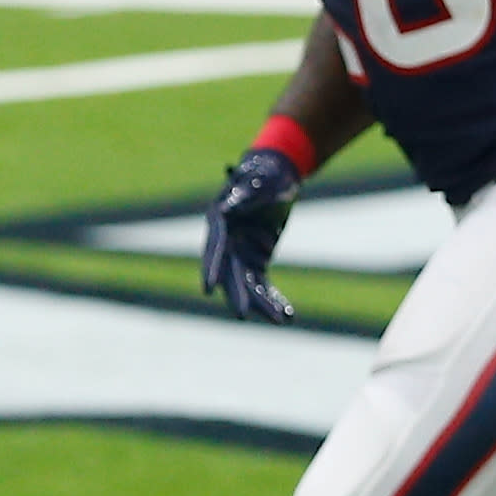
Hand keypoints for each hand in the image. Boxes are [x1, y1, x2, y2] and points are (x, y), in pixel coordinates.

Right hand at [201, 147, 301, 323]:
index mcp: (220, 220)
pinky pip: (263, 284)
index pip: (215, 248)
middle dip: (236, 294)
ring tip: (280, 320)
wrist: (280, 175)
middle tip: (241, 315)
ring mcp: (241, 252)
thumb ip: (244, 196)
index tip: (208, 288)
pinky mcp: (257, 259)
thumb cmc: (266, 176)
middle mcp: (227, 240)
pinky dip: (273, 298)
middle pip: (229, 272)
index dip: (211, 268)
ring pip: (248, 284)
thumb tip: (224, 210)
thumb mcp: (258, 183)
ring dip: (261, 303)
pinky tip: (287, 315)